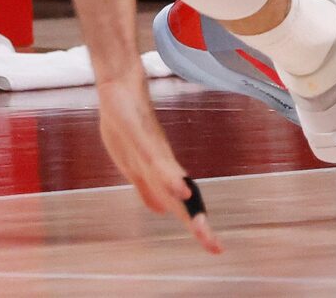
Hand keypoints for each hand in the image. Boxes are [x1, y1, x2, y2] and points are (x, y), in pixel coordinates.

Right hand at [96, 71, 221, 254]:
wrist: (119, 86)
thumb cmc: (126, 122)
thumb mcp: (131, 164)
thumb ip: (147, 188)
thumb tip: (162, 211)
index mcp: (159, 175)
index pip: (181, 206)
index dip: (196, 226)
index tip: (215, 249)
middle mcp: (162, 165)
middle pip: (182, 199)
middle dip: (197, 224)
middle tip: (215, 249)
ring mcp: (154, 152)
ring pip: (173, 184)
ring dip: (188, 207)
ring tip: (201, 227)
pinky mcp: (144, 138)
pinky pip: (157, 162)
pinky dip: (170, 178)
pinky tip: (182, 189)